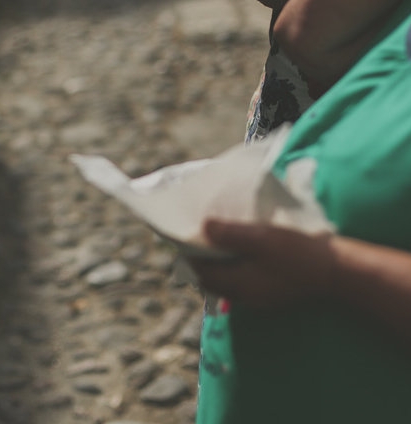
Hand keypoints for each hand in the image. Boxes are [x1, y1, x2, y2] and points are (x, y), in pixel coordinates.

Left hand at [188, 219, 333, 308]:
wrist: (336, 271)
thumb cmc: (296, 253)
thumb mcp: (260, 238)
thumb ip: (229, 235)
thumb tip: (203, 227)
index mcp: (238, 285)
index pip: (202, 273)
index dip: (191, 255)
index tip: (186, 235)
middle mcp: (245, 297)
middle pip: (213, 280)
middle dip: (203, 261)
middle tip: (200, 237)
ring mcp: (260, 297)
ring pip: (228, 282)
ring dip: (220, 264)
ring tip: (219, 240)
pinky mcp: (273, 291)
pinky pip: (244, 280)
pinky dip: (236, 266)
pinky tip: (243, 250)